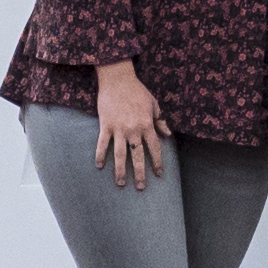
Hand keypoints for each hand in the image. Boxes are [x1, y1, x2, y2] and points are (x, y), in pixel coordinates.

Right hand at [94, 63, 168, 190]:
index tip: (159, 174)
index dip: (157, 162)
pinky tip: (99, 166)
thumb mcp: (153, 104)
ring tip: (120, 184)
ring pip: (120, 154)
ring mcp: (118, 128)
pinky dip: (100, 155)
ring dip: (120, 170)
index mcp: (146, 125)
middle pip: (137, 156)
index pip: (154, 148)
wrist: (118, 79)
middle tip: (140, 188)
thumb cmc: (137, 91)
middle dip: (140, 173)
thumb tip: (168, 134)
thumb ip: (160, 120)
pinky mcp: (105, 125)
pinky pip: (102, 143)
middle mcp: (133, 129)